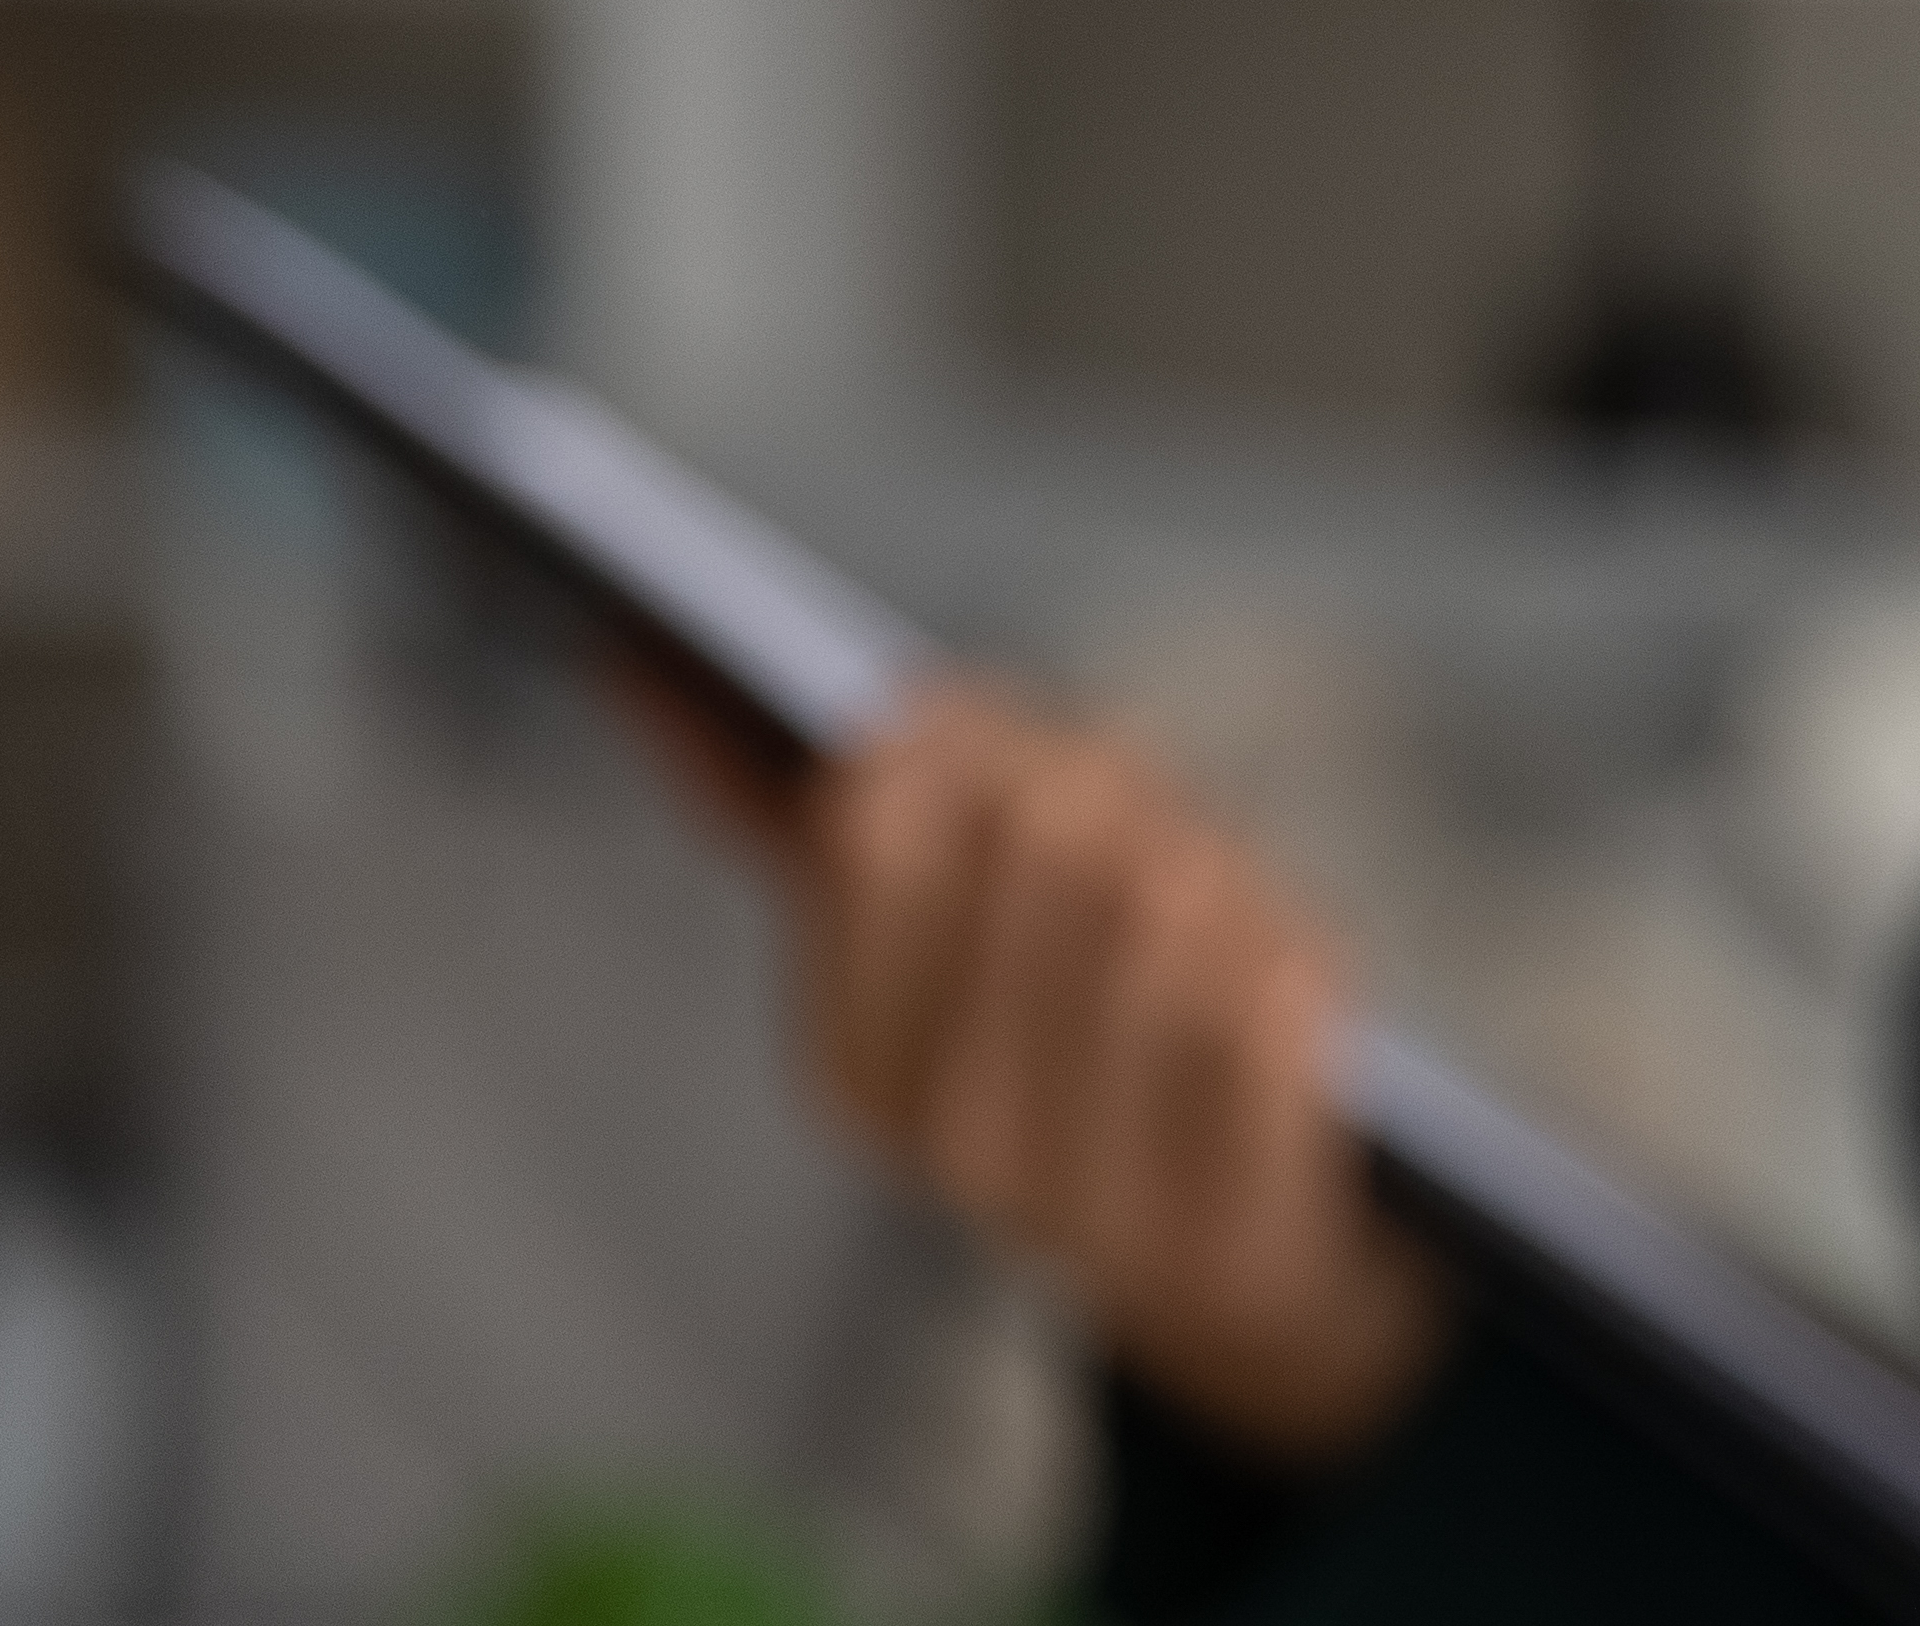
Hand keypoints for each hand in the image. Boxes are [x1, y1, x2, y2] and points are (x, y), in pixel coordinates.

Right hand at [639, 667, 1442, 1467]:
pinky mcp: (1236, 1199)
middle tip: (1120, 794)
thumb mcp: (904, 931)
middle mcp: (947, 1141)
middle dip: (1094, 775)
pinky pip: (1282, 987)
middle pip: (1048, 818)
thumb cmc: (1049, 1041)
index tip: (988, 735)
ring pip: (1169, 887)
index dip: (957, 732)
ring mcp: (1088, 1190)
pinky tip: (1274, 970)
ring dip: (1200, 849)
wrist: (1209, 1268)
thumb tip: (631, 652)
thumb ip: (771, 804)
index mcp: (850, 1067)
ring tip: (1200, 876)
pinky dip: (1288, 943)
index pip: (875, 809)